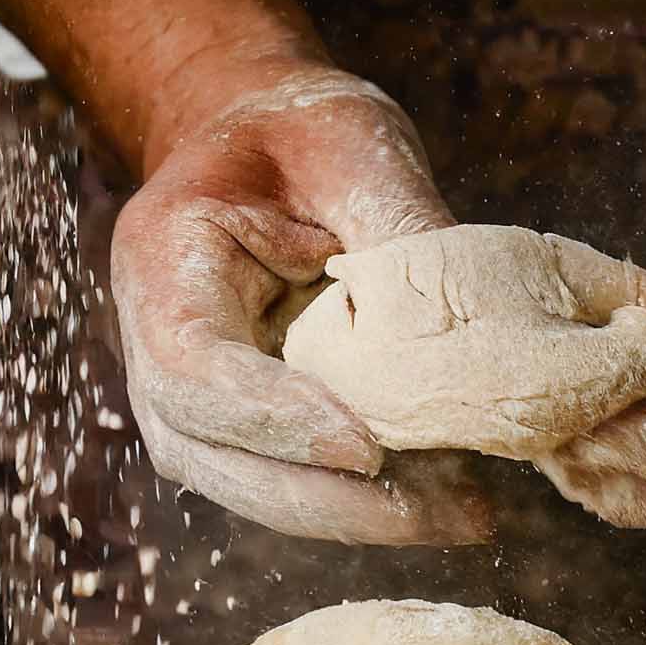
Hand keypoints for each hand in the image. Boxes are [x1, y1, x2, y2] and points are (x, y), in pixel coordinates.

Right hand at [113, 69, 494, 544]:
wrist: (256, 134)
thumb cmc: (299, 129)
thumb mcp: (354, 149)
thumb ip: (401, 233)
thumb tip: (488, 331)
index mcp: (163, 259)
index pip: (195, 367)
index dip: (272, 419)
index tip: (367, 448)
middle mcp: (157, 340)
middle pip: (211, 455)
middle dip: (326, 500)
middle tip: (445, 512)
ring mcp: (188, 392)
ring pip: (245, 485)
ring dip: (352, 514)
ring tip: (466, 513)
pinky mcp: (239, 418)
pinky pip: (285, 476)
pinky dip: (361, 498)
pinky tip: (448, 496)